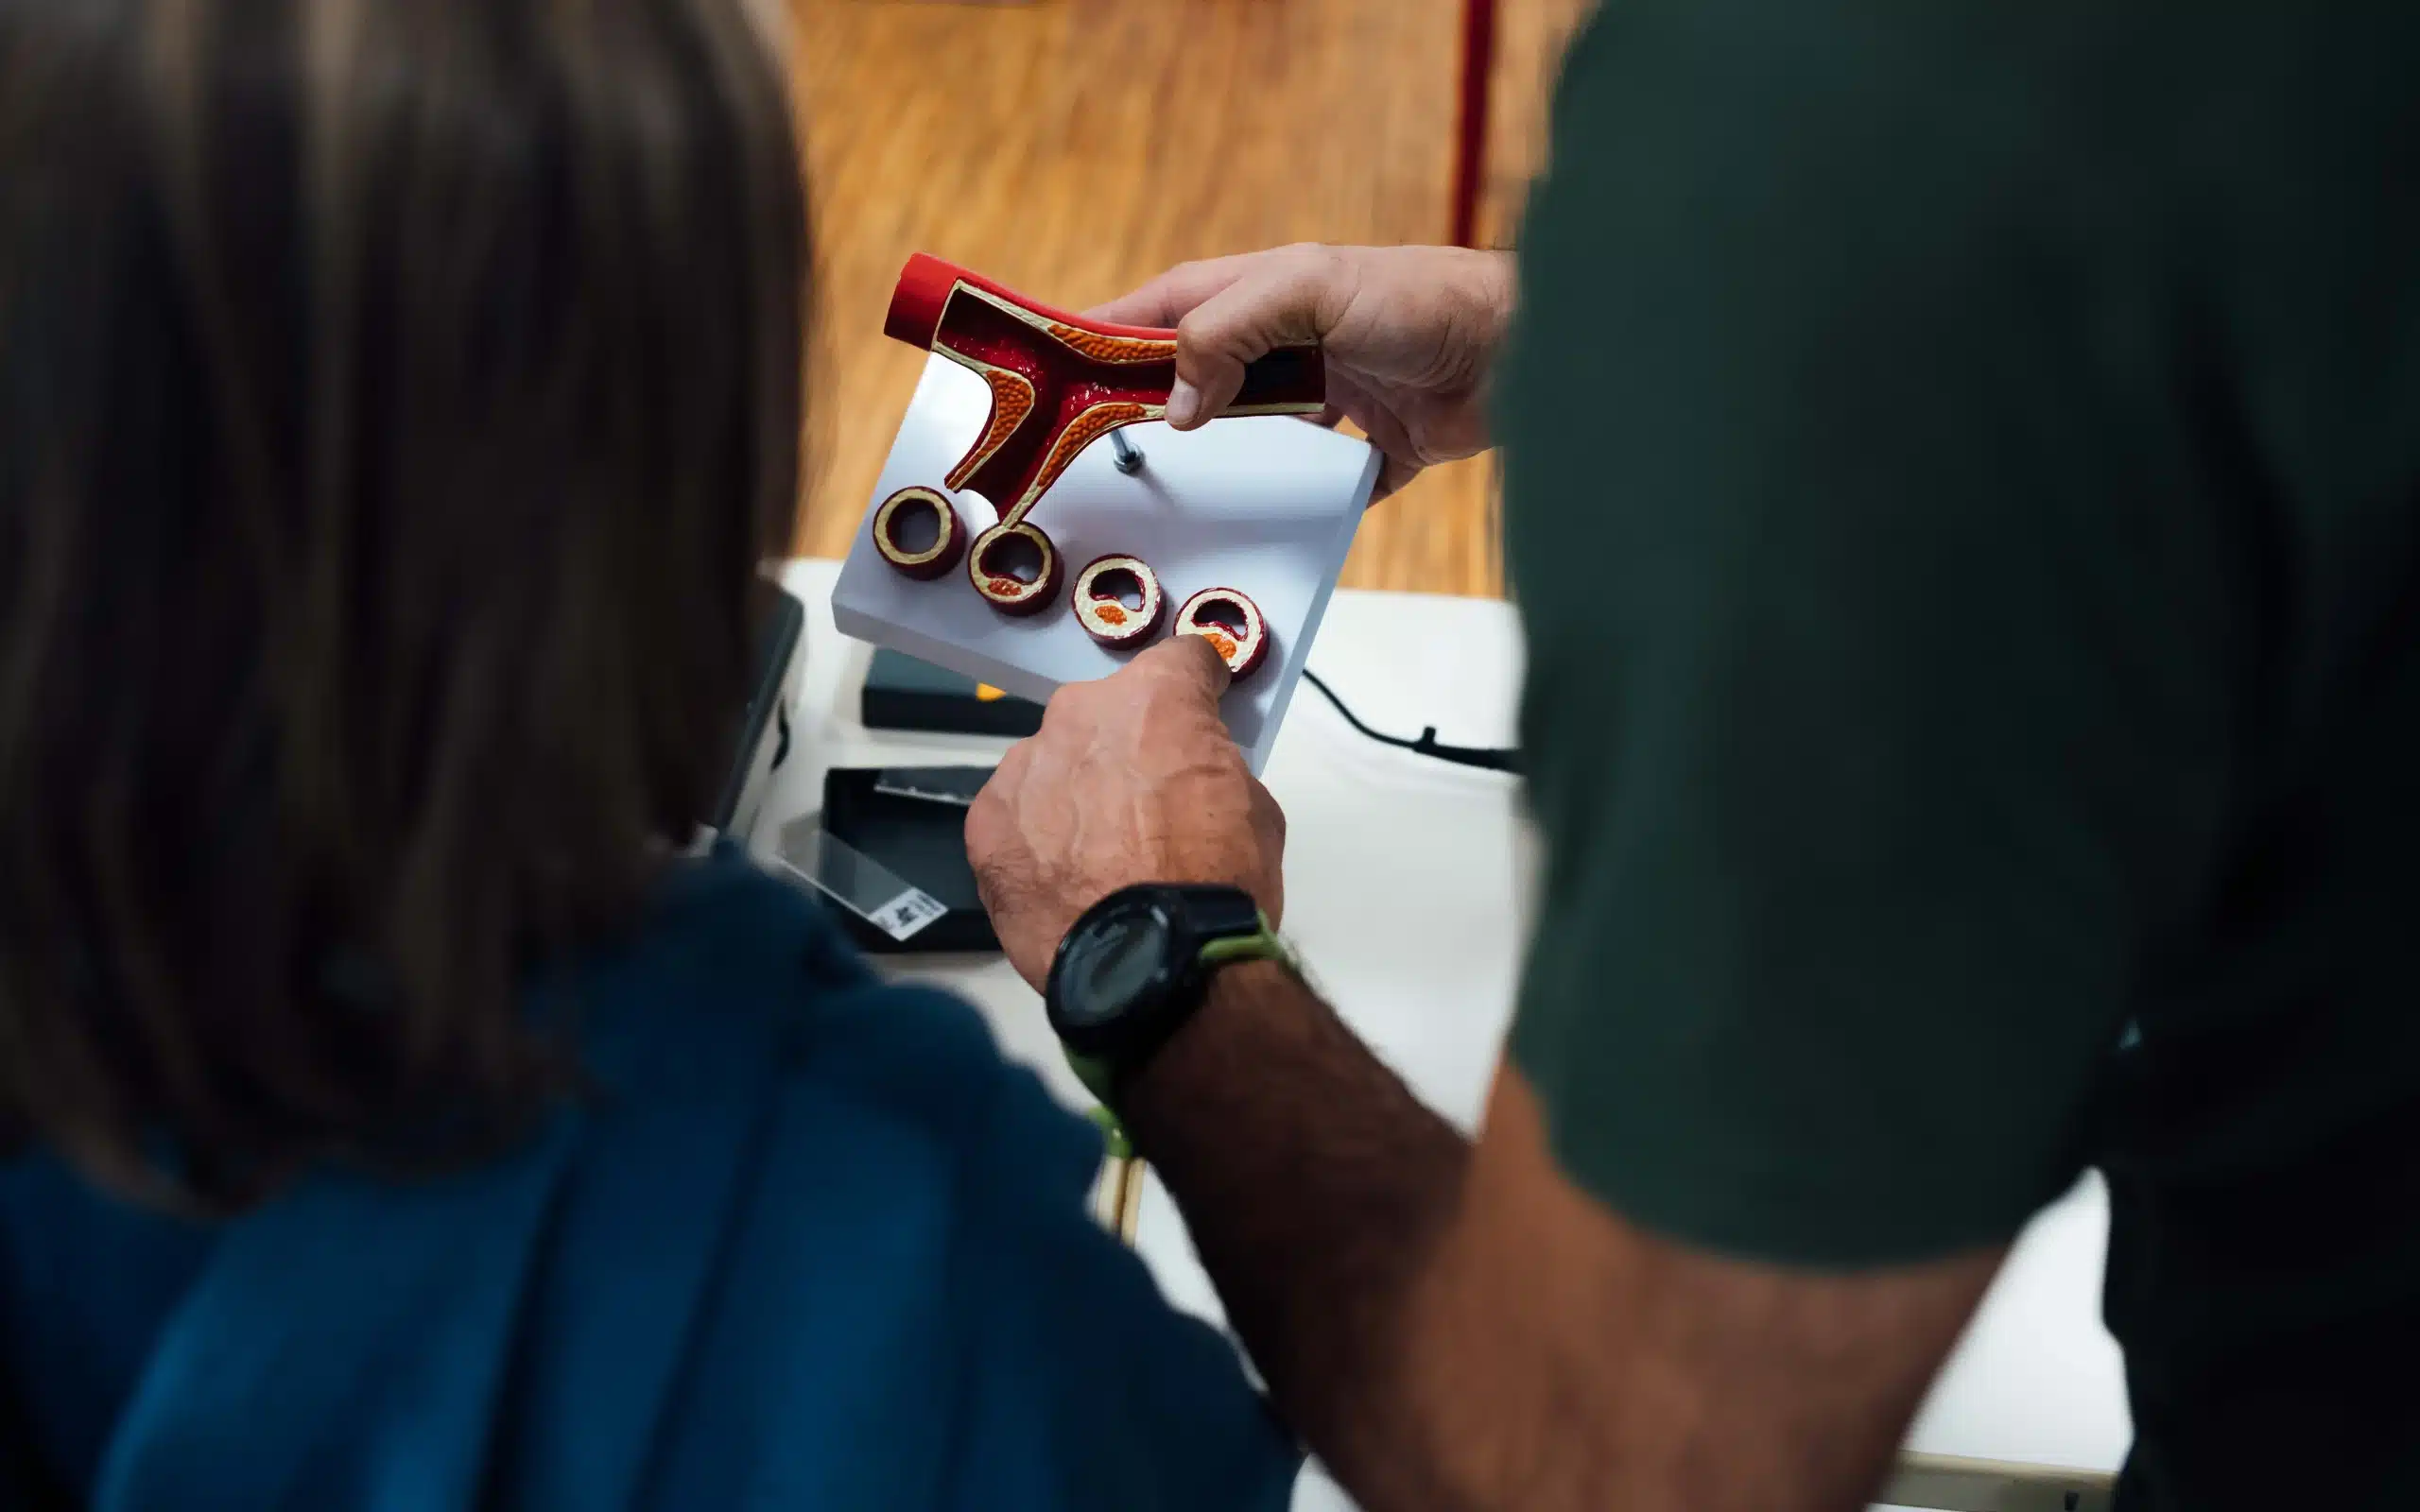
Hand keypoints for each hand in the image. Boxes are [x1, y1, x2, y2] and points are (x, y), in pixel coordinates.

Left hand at [967, 638, 1286, 989]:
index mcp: (1155, 701)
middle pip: (1107, 712)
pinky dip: (1036, 835)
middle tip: (1150, 798)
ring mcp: (1024, 769)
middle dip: (1129, 743)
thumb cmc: (1219, 885)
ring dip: (1076, 789)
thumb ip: (1215, 770)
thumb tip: (1192, 779)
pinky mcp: (985, 825)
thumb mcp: (1257, 811)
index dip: (1198, 684)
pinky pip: (1015, 812)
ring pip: (1054, 762)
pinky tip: (1062, 877)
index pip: (1180, 658)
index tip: (1205, 704)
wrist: (1152, 966)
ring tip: (1100, 852)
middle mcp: (1079, 717)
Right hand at [1092, 243, 1513, 499]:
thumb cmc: (1421, 297)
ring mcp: (1333, 394)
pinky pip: (1324, 485)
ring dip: (1220, 462)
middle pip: (1200, 375)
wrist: (1523, 350)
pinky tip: (1272, 530)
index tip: (1057, 373)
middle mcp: (1293, 341)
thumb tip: (1177, 403)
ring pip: (1254, 434)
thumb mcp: (1307, 290)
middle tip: (1096, 448)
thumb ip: (1228, 331)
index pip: (1165, 309)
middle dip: (1152, 405)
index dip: (1108, 335)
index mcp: (1265, 292)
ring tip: (1168, 493)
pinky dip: (1301, 507)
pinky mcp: (1376, 447)